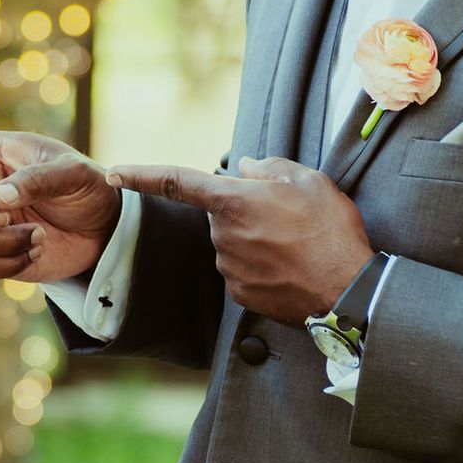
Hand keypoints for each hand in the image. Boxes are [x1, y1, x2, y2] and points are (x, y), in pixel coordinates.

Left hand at [108, 155, 372, 324]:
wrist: (348, 291)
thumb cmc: (331, 231)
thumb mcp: (308, 180)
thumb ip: (268, 168)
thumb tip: (245, 167)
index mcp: (232, 202)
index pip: (175, 182)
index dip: (141, 174)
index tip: (114, 172)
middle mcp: (222, 236)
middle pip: (221, 214)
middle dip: (244, 210)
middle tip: (288, 216)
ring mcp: (229, 269)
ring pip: (233, 243)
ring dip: (256, 239)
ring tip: (297, 244)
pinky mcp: (241, 295)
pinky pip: (244, 270)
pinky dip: (263, 265)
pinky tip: (292, 266)